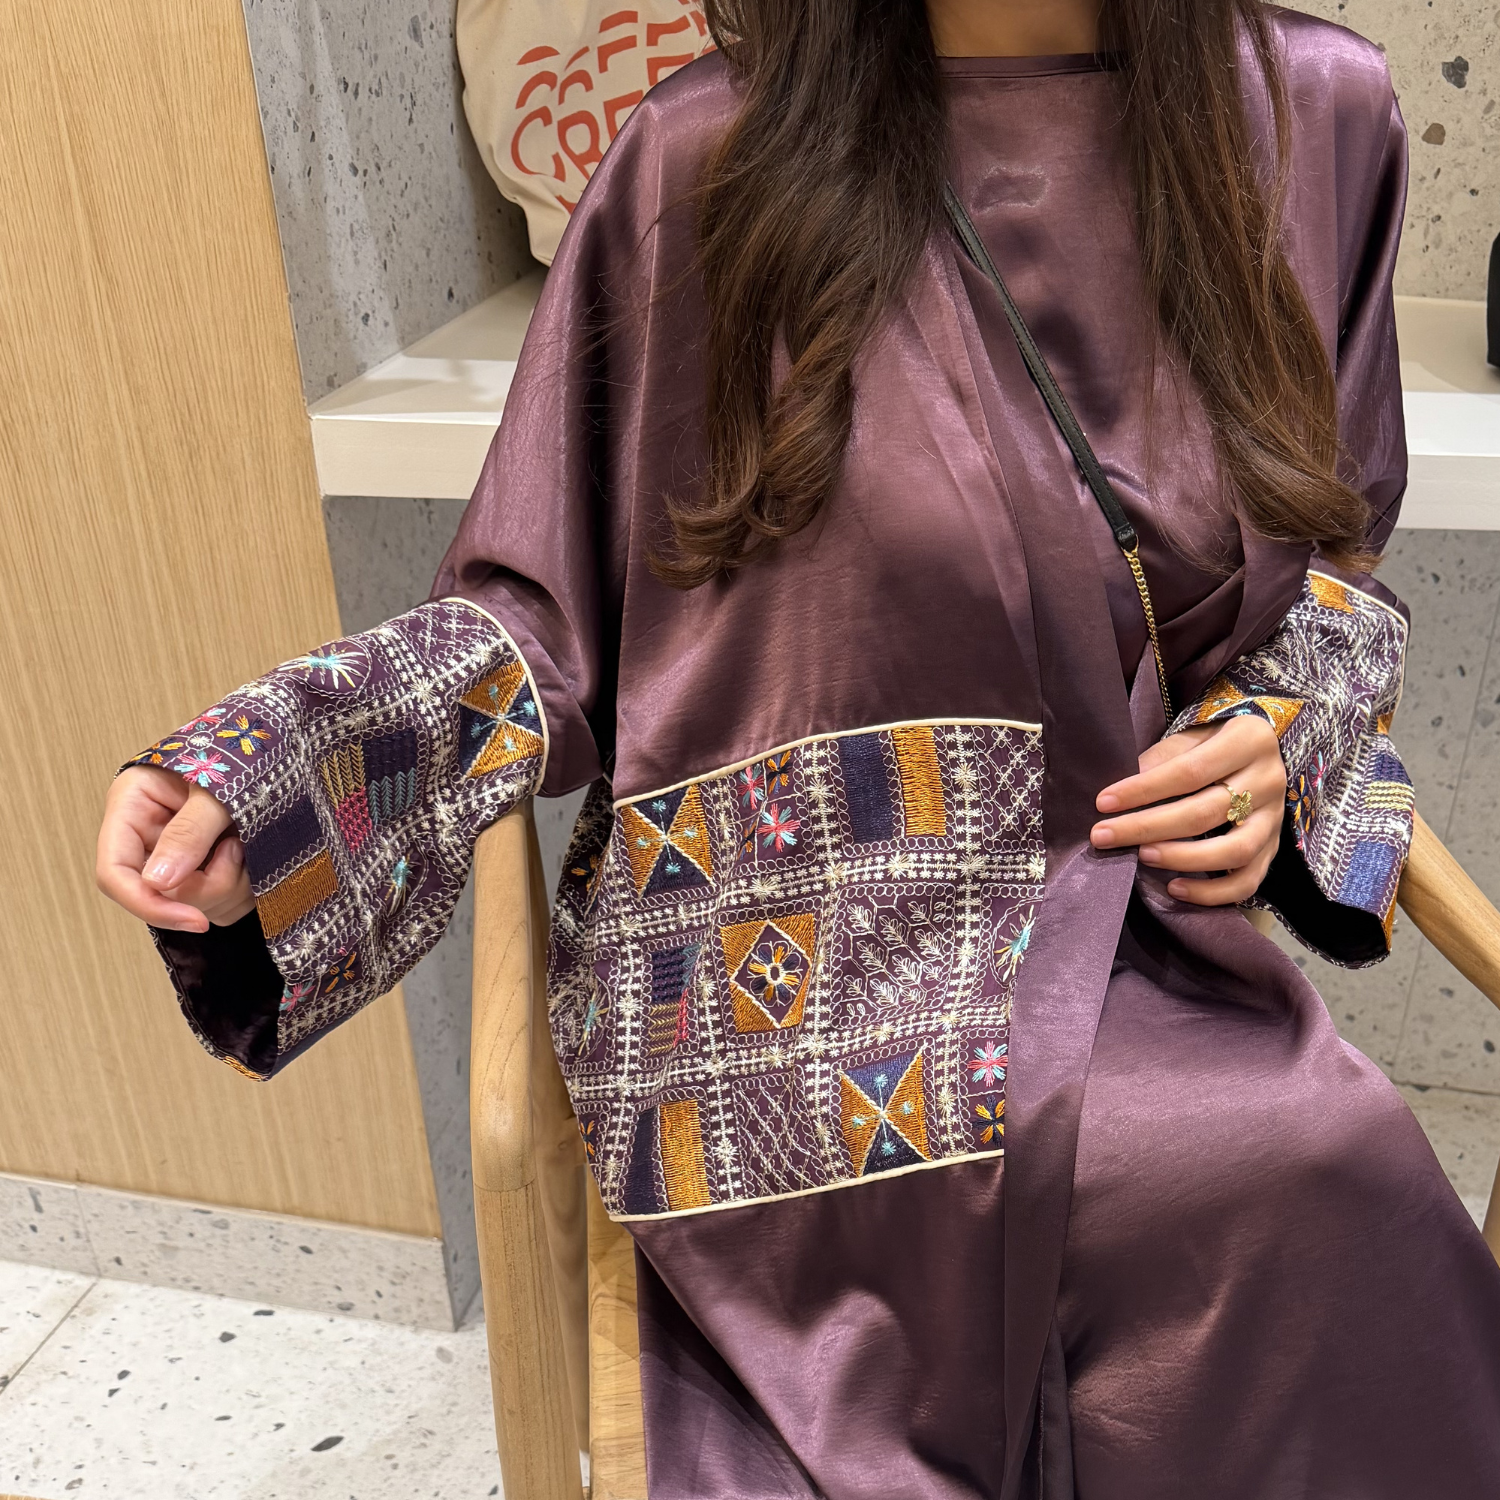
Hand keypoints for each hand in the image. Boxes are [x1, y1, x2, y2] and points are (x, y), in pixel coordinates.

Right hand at [96, 768, 252, 932]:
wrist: (279, 751)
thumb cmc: (244, 753)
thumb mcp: (215, 786)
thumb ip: (190, 830)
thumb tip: (157, 882)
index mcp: (132, 808)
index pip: (115, 873)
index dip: (149, 905)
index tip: (195, 920)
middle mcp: (149, 838)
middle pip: (159, 897)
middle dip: (206, 887)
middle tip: (236, 848)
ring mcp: (179, 857)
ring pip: (194, 906)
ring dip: (229, 885)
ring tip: (245, 842)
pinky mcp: (207, 869)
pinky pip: (221, 904)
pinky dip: (243, 889)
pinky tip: (253, 856)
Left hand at [1090, 715, 1287, 905]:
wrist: (1256, 752)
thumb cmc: (1210, 744)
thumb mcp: (1187, 739)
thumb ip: (1157, 762)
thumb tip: (1116, 798)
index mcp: (1248, 740)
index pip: (1190, 771)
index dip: (1144, 790)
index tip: (1103, 803)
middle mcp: (1269, 779)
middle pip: (1206, 812)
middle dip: (1148, 827)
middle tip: (1105, 836)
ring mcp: (1275, 818)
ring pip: (1234, 850)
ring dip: (1182, 858)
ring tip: (1142, 856)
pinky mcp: (1274, 849)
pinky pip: (1248, 880)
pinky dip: (1211, 892)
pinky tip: (1175, 888)